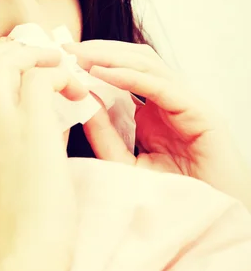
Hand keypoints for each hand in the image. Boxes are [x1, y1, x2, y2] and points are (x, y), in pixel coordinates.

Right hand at [0, 38, 89, 270]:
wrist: (24, 257)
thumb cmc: (22, 230)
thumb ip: (6, 154)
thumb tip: (40, 128)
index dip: (0, 72)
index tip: (25, 71)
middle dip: (9, 50)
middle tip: (41, 60)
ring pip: (2, 58)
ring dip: (36, 55)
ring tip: (61, 69)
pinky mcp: (28, 127)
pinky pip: (40, 77)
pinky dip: (60, 75)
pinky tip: (76, 92)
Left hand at [62, 40, 250, 205]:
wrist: (210, 222)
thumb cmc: (172, 198)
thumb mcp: (125, 164)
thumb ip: (105, 135)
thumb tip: (83, 100)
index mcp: (153, 109)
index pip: (123, 70)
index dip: (93, 60)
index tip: (61, 58)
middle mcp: (170, 100)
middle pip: (134, 59)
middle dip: (99, 50)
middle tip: (66, 48)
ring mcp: (186, 103)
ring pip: (148, 64)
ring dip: (112, 56)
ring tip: (80, 56)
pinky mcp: (200, 113)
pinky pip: (161, 86)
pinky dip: (131, 77)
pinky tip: (103, 73)